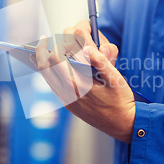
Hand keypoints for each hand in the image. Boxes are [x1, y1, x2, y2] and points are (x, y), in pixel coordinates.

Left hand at [33, 26, 135, 142]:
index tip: (59, 38)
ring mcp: (67, 100)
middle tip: (44, 39)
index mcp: (78, 86)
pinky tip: (53, 65)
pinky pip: (53, 86)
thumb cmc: (121, 101)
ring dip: (43, 62)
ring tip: (44, 49)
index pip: (56, 60)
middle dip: (40, 51)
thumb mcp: (116, 79)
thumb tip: (87, 49)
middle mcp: (68, 94)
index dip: (56, 45)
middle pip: (44, 68)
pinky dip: (50, 73)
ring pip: (46, 78)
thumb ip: (101, 62)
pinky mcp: (69, 104)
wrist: (122, 124)